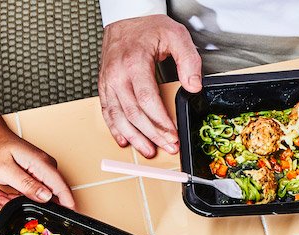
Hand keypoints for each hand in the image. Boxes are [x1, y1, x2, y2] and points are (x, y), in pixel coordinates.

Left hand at [0, 123, 74, 208]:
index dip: (66, 208)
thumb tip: (47, 197)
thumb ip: (27, 184)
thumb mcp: (5, 169)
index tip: (61, 222)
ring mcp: (41, 172)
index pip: (62, 189)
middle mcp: (46, 168)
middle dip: (27, 204)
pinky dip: (16, 195)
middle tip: (5, 201)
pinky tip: (2, 191)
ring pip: (37, 198)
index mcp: (43, 164)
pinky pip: (31, 192)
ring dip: (17, 200)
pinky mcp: (35, 175)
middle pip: (48, 198)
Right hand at [99, 15, 201, 157]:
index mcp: (134, 63)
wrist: (126, 18)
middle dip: (152, 135)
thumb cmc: (149, 28)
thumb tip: (194, 86)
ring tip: (149, 151)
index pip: (147, 100)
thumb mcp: (177, 36)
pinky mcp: (104, 86)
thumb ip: (189, 60)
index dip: (160, 122)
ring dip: (134, 138)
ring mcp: (108, 82)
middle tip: (168, 147)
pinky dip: (115, 129)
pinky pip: (107, 111)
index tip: (173, 135)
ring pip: (119, 117)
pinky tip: (124, 140)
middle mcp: (117, 74)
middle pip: (134, 113)